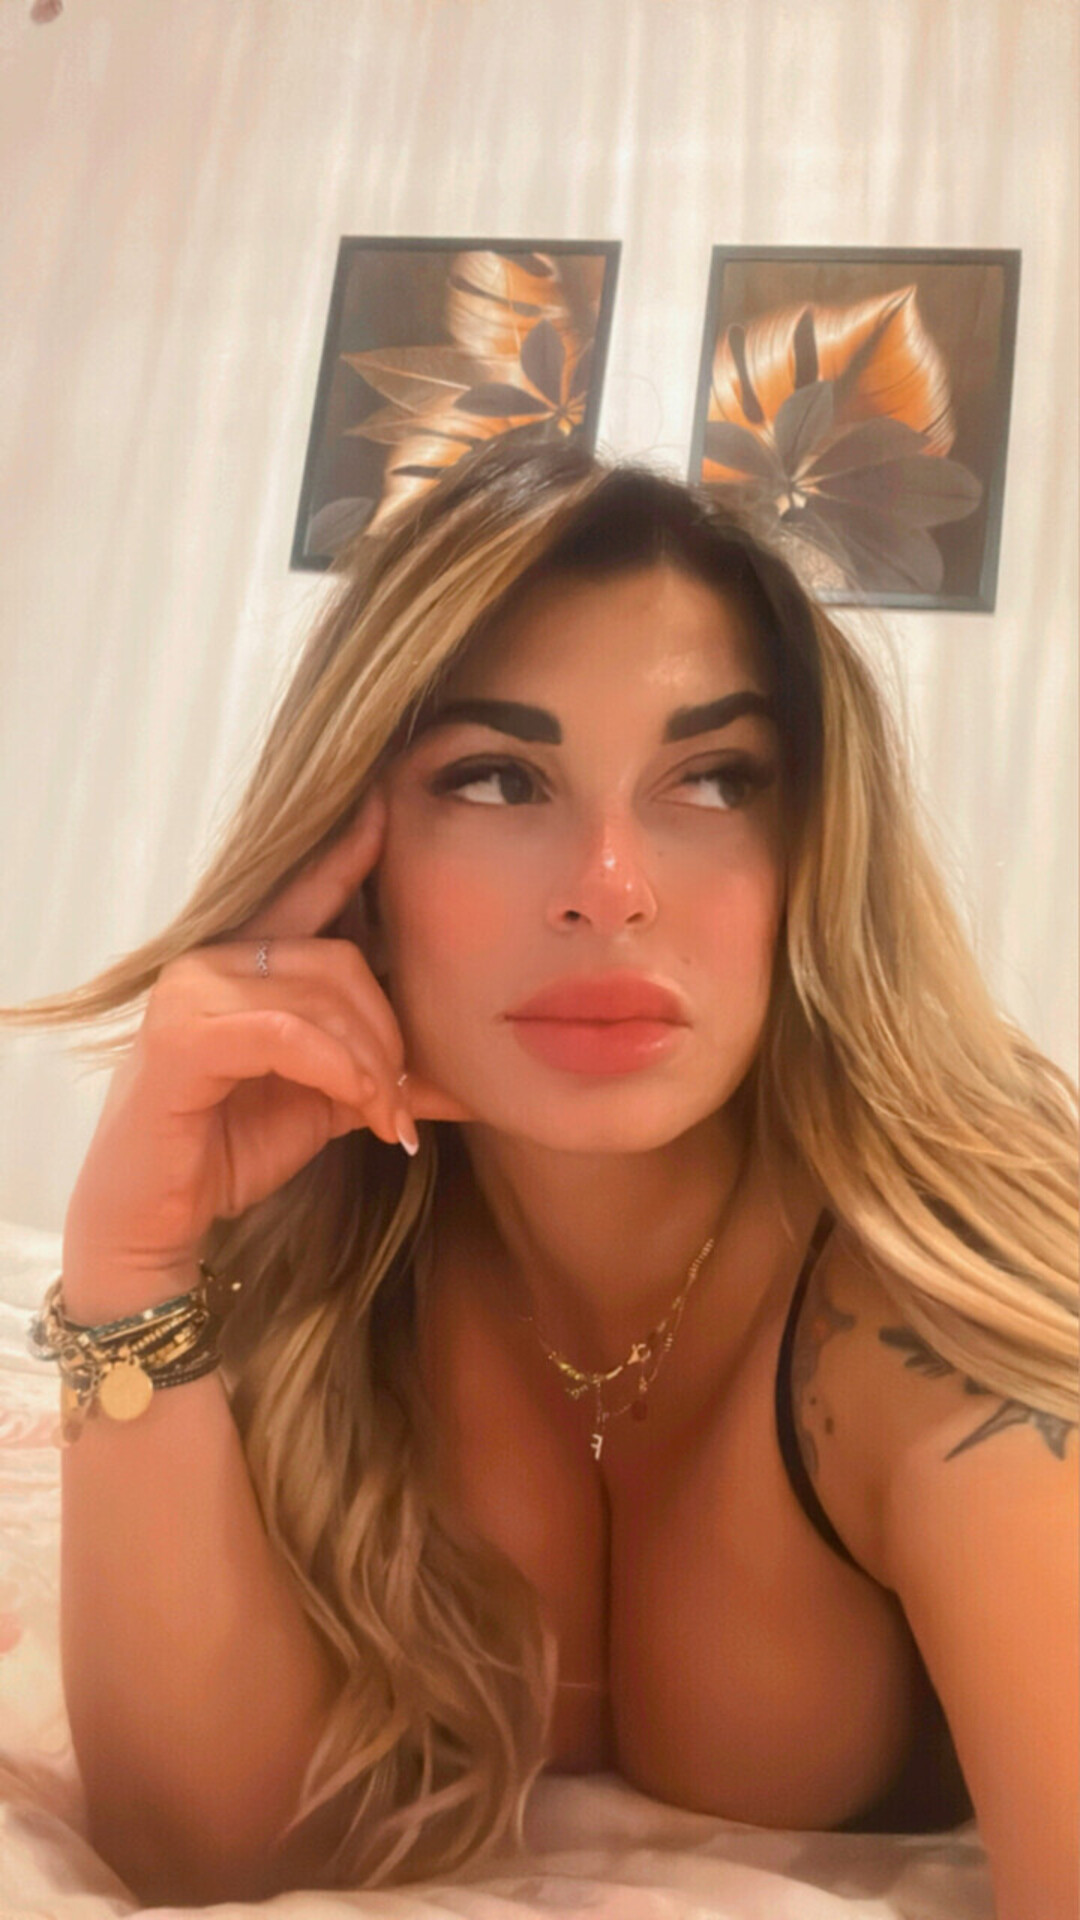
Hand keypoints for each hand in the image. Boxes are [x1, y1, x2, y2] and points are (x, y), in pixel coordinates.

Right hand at [62, 781, 473, 1301]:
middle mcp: (211, 960)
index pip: (306, 893)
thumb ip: (383, 1077)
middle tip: (403, 1100)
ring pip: (321, 997)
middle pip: (341, 959)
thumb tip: (469, 1080)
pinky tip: (360, 1109)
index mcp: (243, 962)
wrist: (154, 1220)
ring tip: (386, 1119)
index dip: (349, 851)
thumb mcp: (325, 1105)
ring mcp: (190, 993)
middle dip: (390, 1033)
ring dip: (372, 1065)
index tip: (393, 806)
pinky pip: (288, 1034)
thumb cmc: (228, 1150)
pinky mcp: (181, 1039)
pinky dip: (338, 1072)